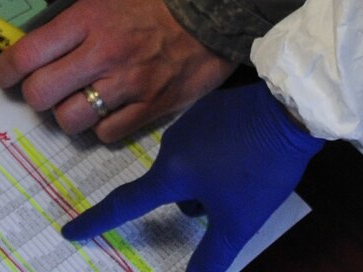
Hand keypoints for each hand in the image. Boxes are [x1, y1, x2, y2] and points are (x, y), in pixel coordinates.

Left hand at [0, 0, 235, 142]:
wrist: (212, 9)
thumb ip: (73, 22)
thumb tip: (37, 48)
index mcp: (88, 21)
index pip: (27, 55)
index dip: (6, 71)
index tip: (6, 76)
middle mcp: (103, 54)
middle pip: (41, 94)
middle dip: (36, 94)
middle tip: (46, 89)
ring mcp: (127, 85)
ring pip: (70, 120)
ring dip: (68, 113)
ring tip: (80, 100)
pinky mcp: (150, 108)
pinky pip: (105, 134)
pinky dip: (101, 126)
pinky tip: (111, 109)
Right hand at [60, 83, 321, 271]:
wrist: (292, 109)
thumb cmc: (261, 168)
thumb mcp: (238, 221)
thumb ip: (211, 257)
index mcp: (171, 172)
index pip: (124, 204)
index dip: (95, 222)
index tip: (69, 229)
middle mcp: (172, 143)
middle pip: (169, 187)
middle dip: (192, 202)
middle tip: (229, 202)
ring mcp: (192, 120)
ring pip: (188, 165)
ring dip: (205, 179)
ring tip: (243, 177)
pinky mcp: (212, 106)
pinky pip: (204, 141)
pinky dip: (218, 155)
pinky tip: (246, 153)